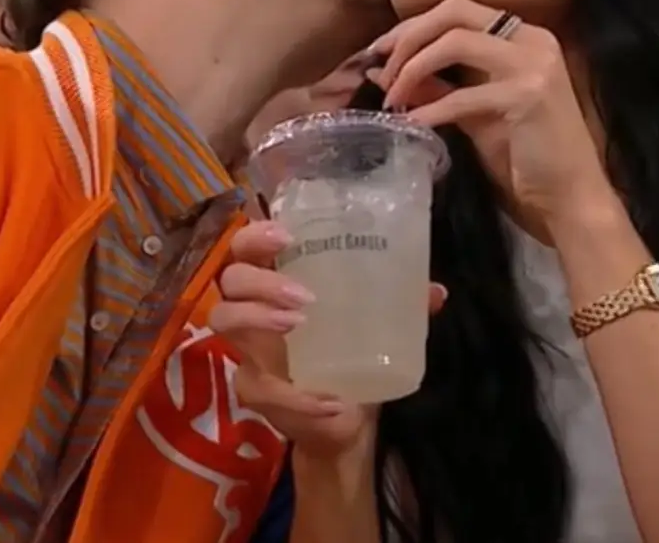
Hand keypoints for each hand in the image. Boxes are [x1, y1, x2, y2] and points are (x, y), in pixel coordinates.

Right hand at [210, 221, 447, 459]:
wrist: (346, 422)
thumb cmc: (352, 357)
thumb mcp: (378, 327)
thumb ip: (401, 306)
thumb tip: (435, 291)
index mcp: (277, 284)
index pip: (245, 247)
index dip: (254, 236)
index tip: (285, 236)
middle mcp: (253, 310)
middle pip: (229, 279)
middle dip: (261, 280)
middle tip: (305, 296)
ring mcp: (247, 350)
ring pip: (222, 319)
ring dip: (257, 317)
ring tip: (299, 323)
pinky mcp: (253, 390)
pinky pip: (259, 387)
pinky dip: (296, 396)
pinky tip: (329, 400)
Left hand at [367, 0, 616, 225]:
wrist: (569, 196)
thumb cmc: (524, 156)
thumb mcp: (474, 114)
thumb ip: (436, 87)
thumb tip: (380, 70)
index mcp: (523, 37)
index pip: (457, 10)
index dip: (412, 26)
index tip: (379, 51)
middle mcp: (532, 40)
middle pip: (454, 12)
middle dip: (408, 37)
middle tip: (382, 68)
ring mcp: (533, 64)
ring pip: (454, 41)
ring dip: (413, 68)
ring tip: (393, 98)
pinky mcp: (527, 96)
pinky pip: (462, 95)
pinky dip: (429, 109)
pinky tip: (411, 123)